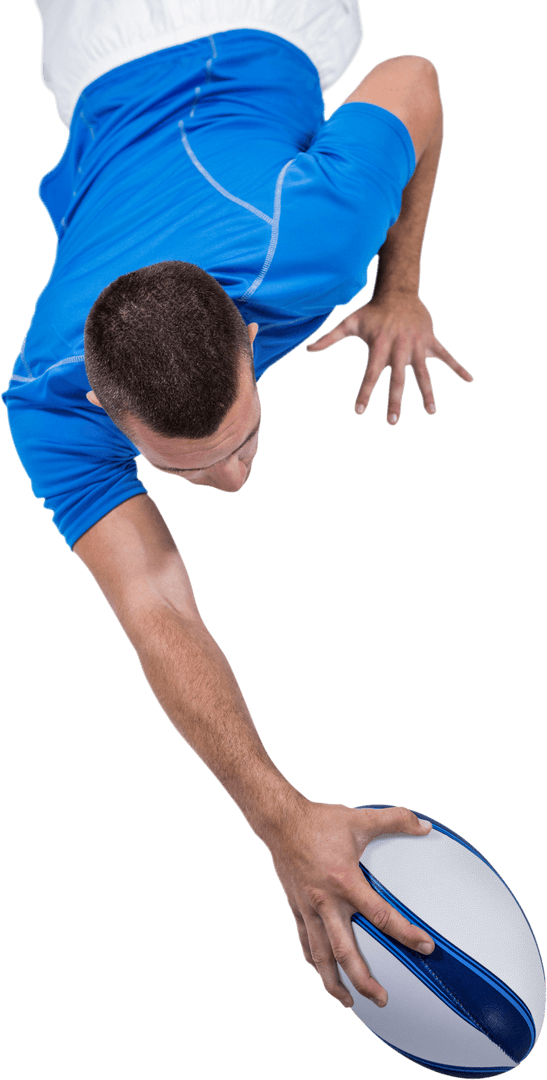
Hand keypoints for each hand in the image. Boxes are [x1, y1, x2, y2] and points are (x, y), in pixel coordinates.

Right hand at [267, 802, 434, 1007]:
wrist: (280, 822)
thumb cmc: (321, 821)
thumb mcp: (360, 817)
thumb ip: (396, 819)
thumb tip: (426, 825)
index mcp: (345, 881)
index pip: (380, 916)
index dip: (406, 934)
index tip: (425, 948)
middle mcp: (326, 902)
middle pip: (346, 952)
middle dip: (364, 980)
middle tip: (383, 999)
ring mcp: (308, 908)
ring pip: (321, 956)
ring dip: (334, 982)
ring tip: (350, 1003)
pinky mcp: (296, 908)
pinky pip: (305, 942)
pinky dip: (314, 962)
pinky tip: (323, 973)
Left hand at [306, 294, 472, 424]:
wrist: (399, 291)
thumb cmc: (373, 311)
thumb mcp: (350, 323)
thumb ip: (330, 339)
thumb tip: (308, 350)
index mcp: (379, 346)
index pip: (371, 373)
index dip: (365, 392)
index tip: (360, 411)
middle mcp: (399, 348)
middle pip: (398, 379)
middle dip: (395, 401)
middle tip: (393, 422)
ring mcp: (417, 345)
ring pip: (423, 373)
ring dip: (427, 393)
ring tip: (431, 412)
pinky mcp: (430, 341)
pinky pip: (447, 356)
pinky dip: (458, 367)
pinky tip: (470, 380)